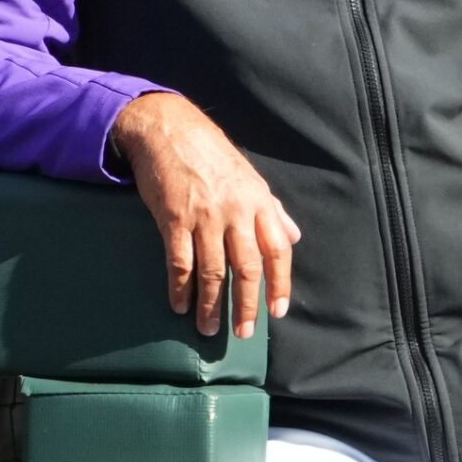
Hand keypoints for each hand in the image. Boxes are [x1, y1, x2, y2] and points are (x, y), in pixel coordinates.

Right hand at [109, 92, 300, 341]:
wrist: (168, 129)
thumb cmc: (210, 153)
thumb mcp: (249, 177)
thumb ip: (272, 210)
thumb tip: (293, 236)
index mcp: (258, 201)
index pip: (278, 250)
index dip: (279, 284)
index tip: (277, 311)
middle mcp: (236, 212)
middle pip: (247, 268)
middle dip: (246, 305)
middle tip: (243, 332)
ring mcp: (204, 216)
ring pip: (212, 272)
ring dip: (211, 305)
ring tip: (208, 329)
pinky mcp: (174, 219)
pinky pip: (180, 263)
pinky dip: (180, 288)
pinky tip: (180, 305)